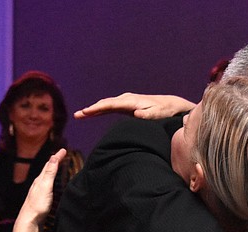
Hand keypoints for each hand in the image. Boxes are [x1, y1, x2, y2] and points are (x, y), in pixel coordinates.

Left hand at [18, 149, 65, 225]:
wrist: (29, 221)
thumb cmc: (38, 205)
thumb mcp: (45, 186)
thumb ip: (49, 172)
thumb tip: (53, 157)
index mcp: (40, 180)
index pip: (49, 164)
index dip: (57, 157)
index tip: (64, 149)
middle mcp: (38, 184)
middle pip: (47, 169)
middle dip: (54, 161)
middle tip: (61, 155)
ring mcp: (38, 191)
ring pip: (46, 177)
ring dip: (52, 170)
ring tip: (57, 166)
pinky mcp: (40, 199)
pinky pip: (46, 185)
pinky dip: (50, 180)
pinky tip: (50, 185)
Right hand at [74, 93, 195, 119]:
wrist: (170, 105)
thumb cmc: (164, 111)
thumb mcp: (158, 114)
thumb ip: (148, 114)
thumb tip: (136, 113)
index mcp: (131, 101)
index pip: (110, 104)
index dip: (97, 108)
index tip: (86, 112)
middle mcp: (126, 99)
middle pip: (104, 103)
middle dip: (90, 109)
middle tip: (77, 115)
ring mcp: (125, 101)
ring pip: (105, 105)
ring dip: (92, 110)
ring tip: (79, 115)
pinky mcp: (126, 106)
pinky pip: (109, 108)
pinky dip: (99, 110)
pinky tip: (91, 114)